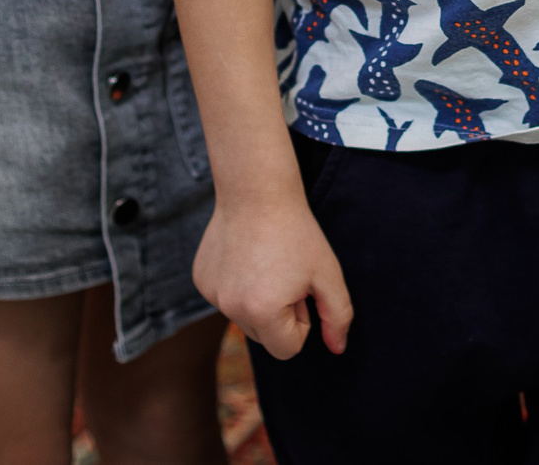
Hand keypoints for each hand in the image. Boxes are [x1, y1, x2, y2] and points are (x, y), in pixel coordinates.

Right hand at [193, 195, 353, 358]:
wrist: (256, 191)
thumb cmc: (296, 232)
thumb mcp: (327, 273)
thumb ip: (338, 315)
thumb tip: (338, 349)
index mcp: (262, 312)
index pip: (287, 349)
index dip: (301, 322)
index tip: (300, 289)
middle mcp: (231, 308)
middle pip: (264, 338)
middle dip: (279, 315)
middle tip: (286, 274)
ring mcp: (211, 294)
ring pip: (244, 318)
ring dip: (259, 301)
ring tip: (267, 262)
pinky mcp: (200, 280)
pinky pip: (227, 299)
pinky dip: (239, 286)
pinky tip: (246, 255)